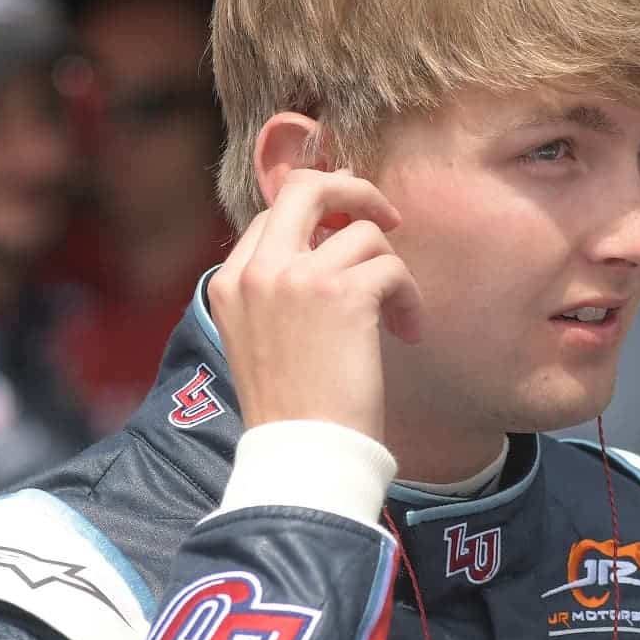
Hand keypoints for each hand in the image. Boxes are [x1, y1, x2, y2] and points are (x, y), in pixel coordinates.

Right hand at [207, 169, 424, 441]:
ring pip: (364, 233)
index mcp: (229, 282)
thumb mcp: (257, 341)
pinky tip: (407, 332)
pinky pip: (392, 267)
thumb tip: (325, 248)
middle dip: (354, 190)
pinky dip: (410, 298)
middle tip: (388, 216)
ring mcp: (297, 278)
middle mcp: (257, 271)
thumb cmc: (292, 410)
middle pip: (306, 187)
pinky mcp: (343, 293)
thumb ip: (274, 292)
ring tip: (396, 317)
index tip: (346, 239)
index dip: (316, 218)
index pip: (272, 216)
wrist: (303, 453)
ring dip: (391, 271)